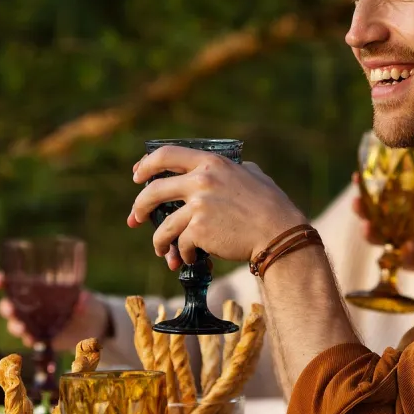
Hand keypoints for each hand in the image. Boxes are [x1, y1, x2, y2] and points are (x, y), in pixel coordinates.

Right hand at [0, 272, 110, 349]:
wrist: (93, 326)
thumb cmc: (86, 304)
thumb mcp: (87, 300)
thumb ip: (84, 300)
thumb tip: (83, 299)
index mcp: (38, 289)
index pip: (14, 283)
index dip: (3, 281)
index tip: (0, 280)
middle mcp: (31, 305)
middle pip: (9, 305)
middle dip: (6, 308)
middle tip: (10, 309)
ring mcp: (34, 323)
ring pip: (15, 324)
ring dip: (15, 326)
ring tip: (22, 328)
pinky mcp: (40, 338)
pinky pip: (29, 340)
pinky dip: (29, 340)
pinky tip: (32, 340)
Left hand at [130, 146, 306, 267]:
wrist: (278, 234)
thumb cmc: (271, 205)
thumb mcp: (252, 174)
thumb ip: (233, 170)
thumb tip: (221, 170)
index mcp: (211, 163)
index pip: (166, 155)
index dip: (146, 165)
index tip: (137, 175)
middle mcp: (201, 180)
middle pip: (153, 191)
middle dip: (140, 207)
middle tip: (135, 217)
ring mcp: (198, 206)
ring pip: (163, 225)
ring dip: (158, 240)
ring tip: (161, 250)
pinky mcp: (199, 230)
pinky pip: (180, 243)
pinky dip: (182, 253)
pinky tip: (187, 258)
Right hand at [351, 172, 413, 276]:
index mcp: (403, 209)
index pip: (380, 196)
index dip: (366, 186)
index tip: (356, 176)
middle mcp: (398, 226)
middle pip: (371, 217)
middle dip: (360, 209)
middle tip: (356, 201)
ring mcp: (402, 244)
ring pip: (378, 240)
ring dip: (370, 233)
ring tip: (367, 226)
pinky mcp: (413, 263)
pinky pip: (404, 259)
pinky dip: (405, 253)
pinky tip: (409, 246)